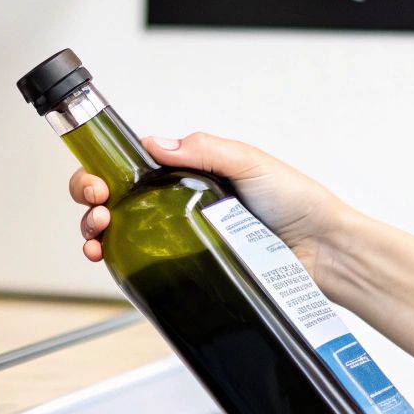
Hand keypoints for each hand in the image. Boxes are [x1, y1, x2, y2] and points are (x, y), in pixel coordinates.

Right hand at [68, 132, 346, 272]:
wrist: (324, 252)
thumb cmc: (298, 203)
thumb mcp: (251, 162)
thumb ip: (205, 150)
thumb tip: (156, 142)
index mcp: (189, 173)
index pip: (132, 165)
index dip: (102, 169)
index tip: (97, 178)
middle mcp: (177, 205)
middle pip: (114, 199)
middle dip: (89, 198)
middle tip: (97, 203)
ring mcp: (179, 239)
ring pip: (118, 233)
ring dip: (94, 231)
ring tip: (98, 233)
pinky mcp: (187, 270)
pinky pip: (141, 268)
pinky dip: (114, 263)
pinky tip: (107, 260)